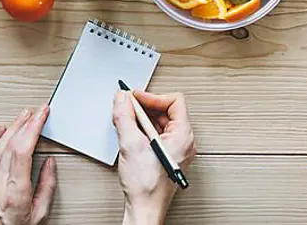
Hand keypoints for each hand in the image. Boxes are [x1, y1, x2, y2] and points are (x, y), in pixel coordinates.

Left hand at [0, 106, 56, 224]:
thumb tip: (50, 164)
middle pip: (10, 144)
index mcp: (15, 192)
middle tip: (37, 111)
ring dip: (11, 127)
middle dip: (25, 123)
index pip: (23, 149)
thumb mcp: (39, 215)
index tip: (42, 115)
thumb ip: (47, 187)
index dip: (33, 127)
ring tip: (22, 116)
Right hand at [112, 91, 195, 224]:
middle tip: (128, 107)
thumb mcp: (131, 144)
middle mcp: (184, 142)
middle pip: (167, 111)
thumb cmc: (146, 186)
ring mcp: (177, 150)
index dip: (152, 96)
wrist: (145, 209)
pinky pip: (158, 135)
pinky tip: (132, 135)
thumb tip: (122, 98)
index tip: (135, 98)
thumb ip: (124, 116)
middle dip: (146, 107)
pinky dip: (144, 131)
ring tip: (128, 122)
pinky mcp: (168, 157)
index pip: (174, 101)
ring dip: (143, 119)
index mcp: (183, 136)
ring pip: (161, 123)